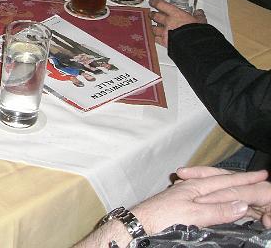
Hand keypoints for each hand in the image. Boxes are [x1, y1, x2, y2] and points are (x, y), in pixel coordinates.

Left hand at [131, 167, 269, 234]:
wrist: (140, 223)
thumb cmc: (163, 217)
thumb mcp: (194, 215)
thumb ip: (218, 209)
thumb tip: (242, 204)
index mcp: (196, 186)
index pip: (226, 181)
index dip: (245, 180)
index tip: (262, 176)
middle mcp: (191, 186)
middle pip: (219, 179)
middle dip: (238, 177)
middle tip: (257, 176)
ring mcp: (184, 192)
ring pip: (211, 184)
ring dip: (226, 181)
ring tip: (239, 180)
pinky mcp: (180, 202)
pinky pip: (203, 192)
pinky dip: (214, 191)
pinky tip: (212, 194)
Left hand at [148, 0, 205, 46]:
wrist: (195, 44)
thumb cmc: (197, 31)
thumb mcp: (201, 21)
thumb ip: (198, 15)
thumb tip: (199, 12)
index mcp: (175, 14)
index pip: (161, 5)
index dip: (155, 2)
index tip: (152, 1)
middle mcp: (168, 22)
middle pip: (154, 16)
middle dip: (152, 15)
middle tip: (151, 14)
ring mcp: (164, 32)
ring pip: (153, 28)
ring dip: (153, 26)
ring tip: (153, 26)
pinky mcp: (164, 42)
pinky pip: (155, 39)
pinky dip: (155, 37)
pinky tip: (156, 37)